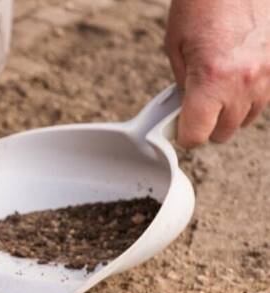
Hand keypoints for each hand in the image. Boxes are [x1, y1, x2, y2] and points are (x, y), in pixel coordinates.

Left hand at [165, 0, 269, 147]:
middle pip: (224, 132)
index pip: (198, 135)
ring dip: (231, 109)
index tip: (181, 126)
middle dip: (208, 122)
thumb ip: (182, 86)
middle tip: (198, 102)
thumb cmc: (203, 4)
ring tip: (220, 82)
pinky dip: (250, 92)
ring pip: (247, 117)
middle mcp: (245, 82)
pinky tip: (238, 72)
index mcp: (212, 81)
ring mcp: (268, 74)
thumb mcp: (176, 47)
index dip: (185, 133)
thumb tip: (183, 111)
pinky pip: (264, 96)